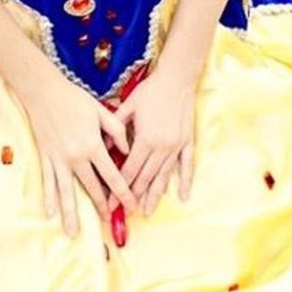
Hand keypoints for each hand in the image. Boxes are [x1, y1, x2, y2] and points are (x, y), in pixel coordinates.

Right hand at [20, 72, 139, 238]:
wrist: (44, 92)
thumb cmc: (74, 99)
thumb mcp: (101, 111)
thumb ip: (116, 130)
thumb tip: (127, 148)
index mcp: (93, 145)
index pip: (112, 176)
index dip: (123, 193)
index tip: (132, 207)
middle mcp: (76, 157)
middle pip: (91, 188)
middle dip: (101, 206)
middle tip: (110, 222)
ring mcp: (59, 159)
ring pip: (67, 191)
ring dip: (71, 213)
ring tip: (73, 233)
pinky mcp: (46, 157)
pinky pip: (48, 181)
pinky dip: (49, 198)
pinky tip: (50, 213)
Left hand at [109, 66, 195, 216]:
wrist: (177, 78)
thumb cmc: (151, 90)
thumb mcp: (128, 106)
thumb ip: (115, 127)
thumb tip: (103, 144)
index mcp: (145, 139)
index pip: (128, 171)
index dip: (118, 188)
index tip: (110, 202)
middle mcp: (161, 147)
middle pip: (145, 178)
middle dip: (134, 197)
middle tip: (125, 213)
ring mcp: (176, 146)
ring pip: (164, 176)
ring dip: (155, 195)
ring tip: (148, 211)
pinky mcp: (187, 142)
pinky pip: (186, 166)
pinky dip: (184, 181)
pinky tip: (181, 196)